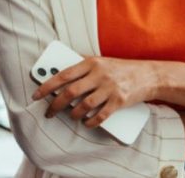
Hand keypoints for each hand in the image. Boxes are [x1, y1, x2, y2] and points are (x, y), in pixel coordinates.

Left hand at [32, 57, 156, 128]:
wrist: (147, 75)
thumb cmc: (119, 69)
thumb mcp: (100, 62)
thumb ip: (82, 68)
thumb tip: (59, 75)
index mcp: (90, 62)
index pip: (63, 75)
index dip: (47, 86)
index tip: (37, 95)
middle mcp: (99, 74)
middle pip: (71, 92)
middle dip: (56, 104)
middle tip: (49, 112)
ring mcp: (110, 88)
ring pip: (84, 105)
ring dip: (73, 114)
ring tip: (70, 116)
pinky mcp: (120, 100)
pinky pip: (101, 115)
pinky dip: (90, 121)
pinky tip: (85, 123)